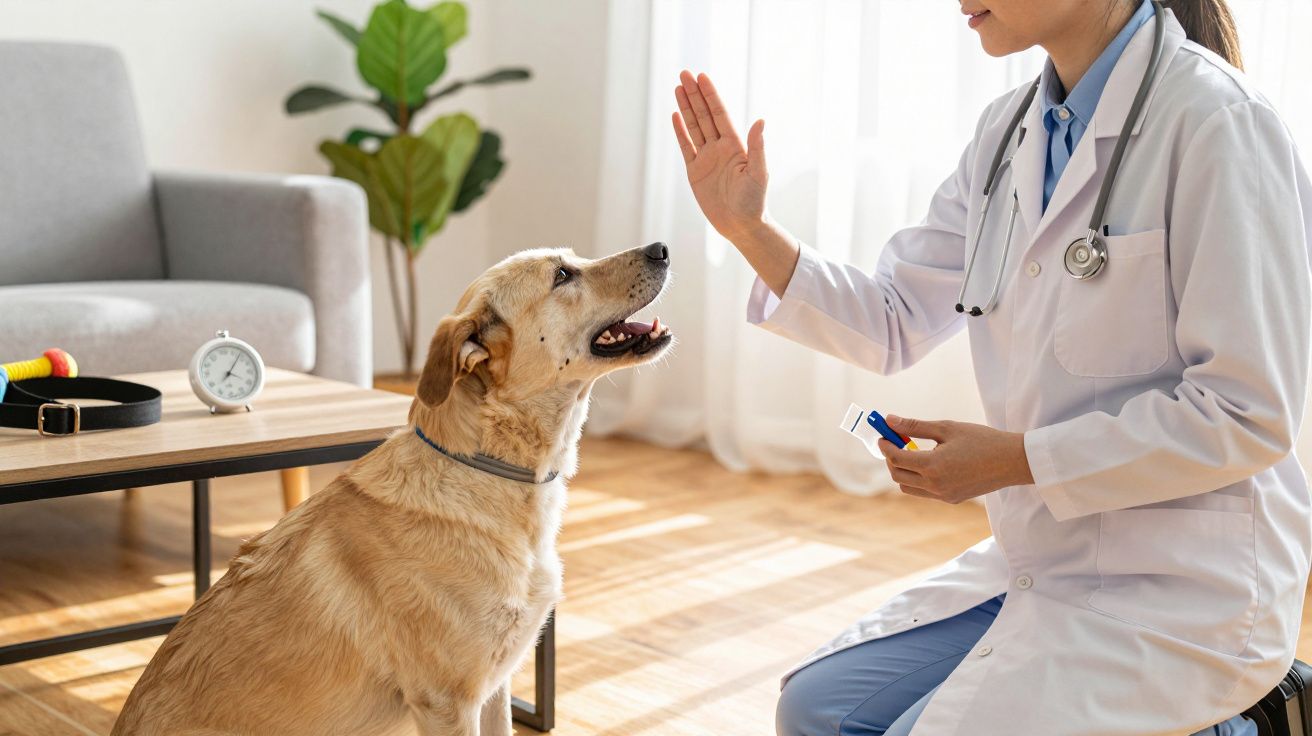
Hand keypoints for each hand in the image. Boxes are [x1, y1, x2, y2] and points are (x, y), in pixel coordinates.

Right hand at [671, 71, 767, 241]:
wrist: (741, 225)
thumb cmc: (754, 201)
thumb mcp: (758, 173)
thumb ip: (757, 147)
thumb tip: (760, 121)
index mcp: (735, 145)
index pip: (719, 114)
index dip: (710, 95)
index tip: (702, 77)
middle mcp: (720, 148)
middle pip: (704, 115)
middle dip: (694, 94)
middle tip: (684, 73)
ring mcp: (707, 158)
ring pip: (693, 127)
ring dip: (686, 107)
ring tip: (678, 88)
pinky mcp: (695, 171)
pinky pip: (686, 146)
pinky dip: (680, 131)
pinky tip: (675, 116)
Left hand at [876, 416, 1034, 503]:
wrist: (1013, 461)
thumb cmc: (982, 440)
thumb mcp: (947, 427)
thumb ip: (915, 426)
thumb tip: (889, 420)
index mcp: (933, 466)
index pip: (896, 458)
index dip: (885, 445)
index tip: (883, 434)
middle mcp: (935, 485)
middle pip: (897, 475)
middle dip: (890, 458)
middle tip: (894, 441)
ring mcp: (943, 495)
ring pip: (908, 487)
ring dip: (903, 471)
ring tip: (911, 451)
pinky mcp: (952, 499)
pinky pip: (924, 492)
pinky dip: (917, 479)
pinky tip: (928, 462)